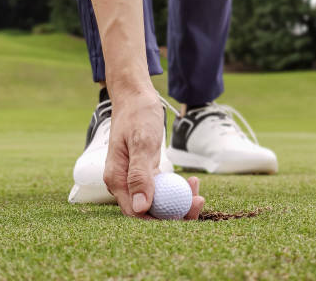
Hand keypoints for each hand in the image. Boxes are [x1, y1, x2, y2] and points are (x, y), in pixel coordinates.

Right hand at [103, 87, 203, 218]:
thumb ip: (139, 175)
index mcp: (116, 179)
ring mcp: (133, 179)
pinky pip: (161, 189)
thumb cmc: (137, 115)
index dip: (160, 219)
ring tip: (198, 190)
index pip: (136, 212)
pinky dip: (176, 188)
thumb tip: (140, 207)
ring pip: (157, 201)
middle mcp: (123, 183)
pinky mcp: (145, 173)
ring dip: (179, 201)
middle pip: (148, 210)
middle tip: (199, 202)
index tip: (184, 213)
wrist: (135, 97)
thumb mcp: (142, 143)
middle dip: (174, 212)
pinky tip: (192, 180)